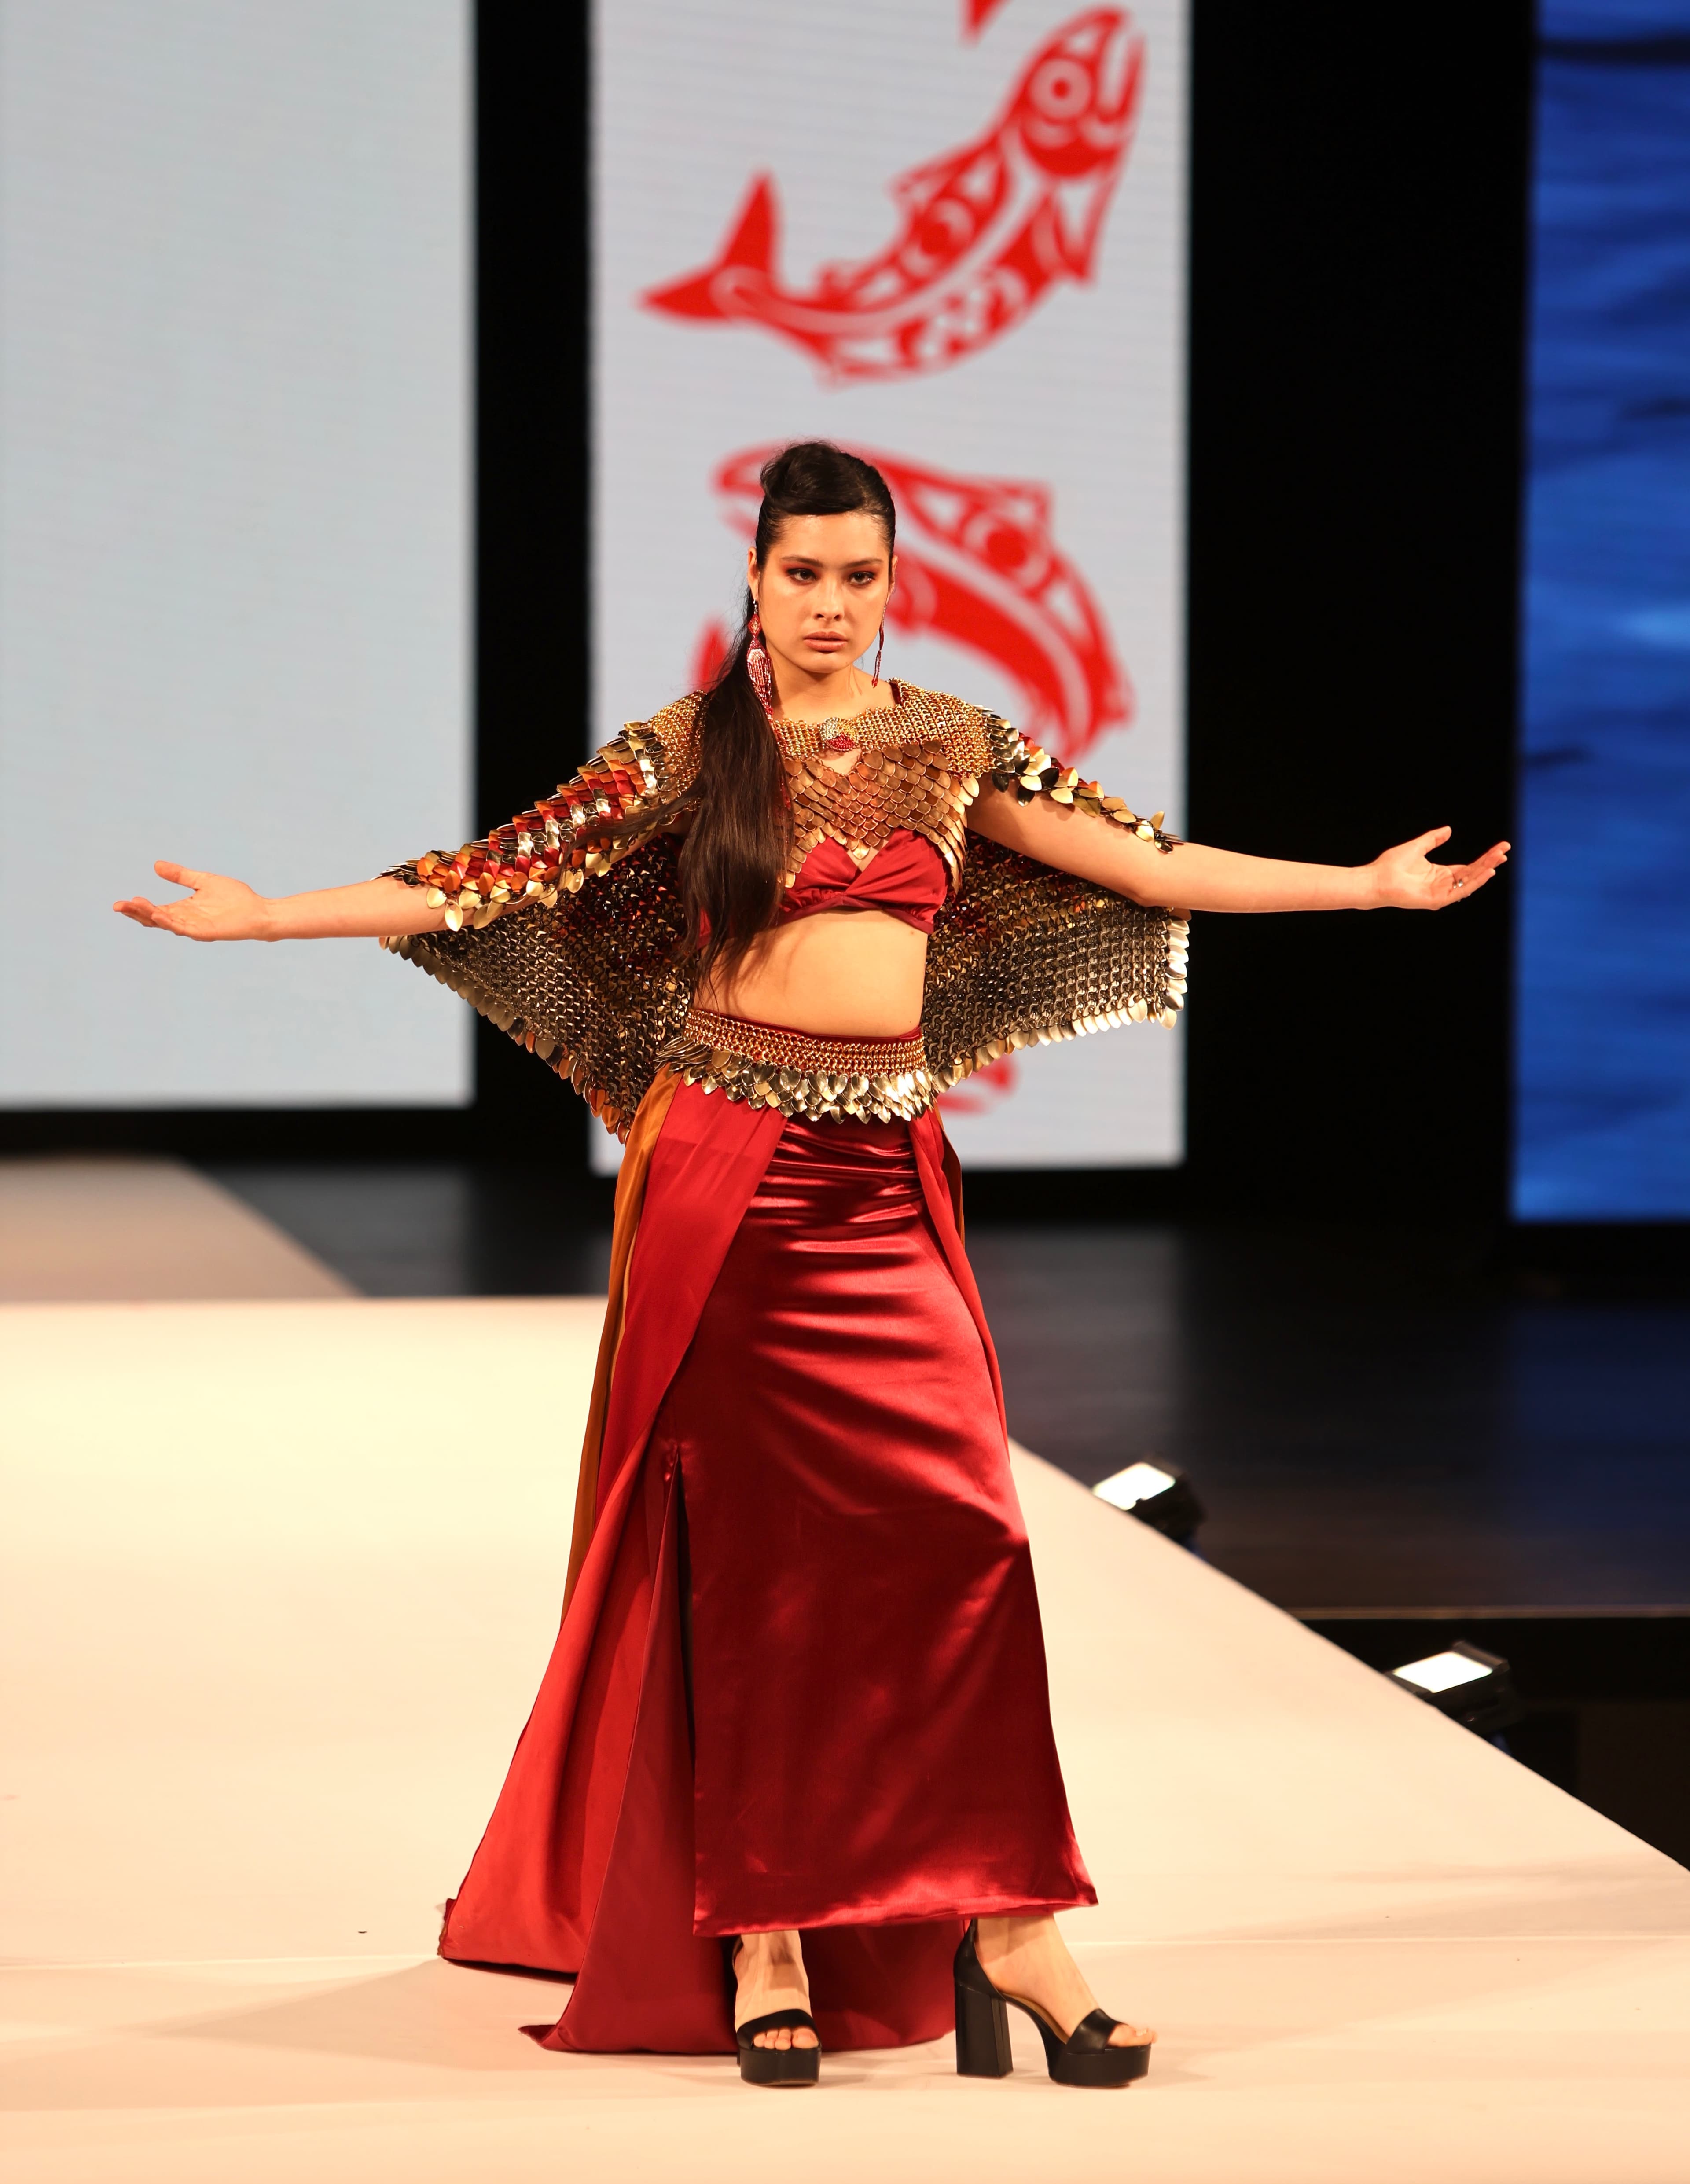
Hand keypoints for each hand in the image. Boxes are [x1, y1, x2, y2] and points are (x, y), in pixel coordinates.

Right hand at [112, 861, 272, 940]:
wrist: (258, 910)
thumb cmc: (235, 897)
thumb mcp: (202, 881)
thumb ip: (181, 875)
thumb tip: (156, 865)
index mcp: (183, 909)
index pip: (154, 910)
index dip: (138, 906)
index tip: (122, 901)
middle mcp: (185, 920)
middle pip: (155, 919)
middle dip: (136, 913)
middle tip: (118, 906)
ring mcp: (194, 927)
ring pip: (166, 923)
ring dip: (149, 915)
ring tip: (134, 905)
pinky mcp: (205, 932)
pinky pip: (183, 928)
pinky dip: (170, 922)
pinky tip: (158, 914)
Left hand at [1363, 827, 1508, 910]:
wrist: (1376, 878)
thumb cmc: (1391, 865)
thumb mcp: (1417, 846)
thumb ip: (1433, 839)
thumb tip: (1449, 829)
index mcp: (1440, 873)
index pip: (1469, 866)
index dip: (1485, 857)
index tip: (1501, 847)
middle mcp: (1443, 884)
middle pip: (1473, 873)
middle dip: (1490, 862)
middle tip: (1505, 850)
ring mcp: (1441, 893)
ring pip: (1469, 882)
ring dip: (1485, 871)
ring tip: (1499, 859)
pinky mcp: (1436, 900)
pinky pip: (1460, 892)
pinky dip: (1474, 882)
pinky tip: (1486, 872)